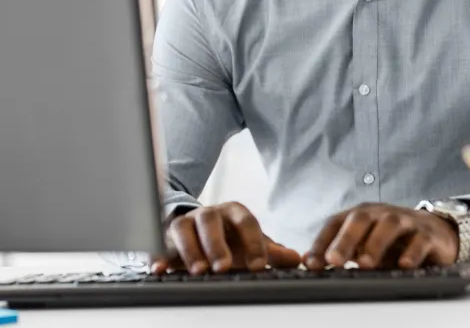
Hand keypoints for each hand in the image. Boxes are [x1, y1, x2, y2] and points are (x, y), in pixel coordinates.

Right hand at [150, 202, 300, 274]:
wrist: (198, 229)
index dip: (254, 243)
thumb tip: (296, 259)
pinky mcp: (165, 236)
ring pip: (184, 228)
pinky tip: (160, 269)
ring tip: (199, 271)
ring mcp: (186, 222)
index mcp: (233, 212)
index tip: (259, 266)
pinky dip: (158, 255)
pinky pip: (159, 242)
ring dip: (190, 249)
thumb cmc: (229, 238)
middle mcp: (209, 214)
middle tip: (223, 267)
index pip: (246, 221)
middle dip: (217, 244)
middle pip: (212, 222)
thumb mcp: (249, 243)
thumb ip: (271, 251)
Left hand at [304, 202, 458, 270]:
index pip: (336, 223)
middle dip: (346, 239)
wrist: (434, 232)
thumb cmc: (392, 241)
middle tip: (334, 261)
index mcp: (361, 215)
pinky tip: (403, 265)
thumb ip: (341, 253)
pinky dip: (412, 251)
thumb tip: (310, 263)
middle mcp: (380, 214)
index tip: (311, 263)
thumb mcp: (365, 245)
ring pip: (390, 224)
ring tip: (365, 264)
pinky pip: (420, 239)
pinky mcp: (427, 234)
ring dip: (376, 243)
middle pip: (361, 218)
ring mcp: (405, 221)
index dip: (322, 241)